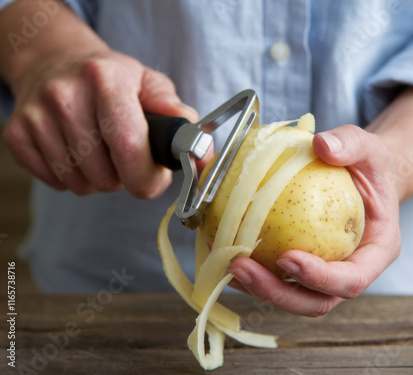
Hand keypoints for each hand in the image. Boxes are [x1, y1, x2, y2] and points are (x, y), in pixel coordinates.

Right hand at [2, 48, 198, 197]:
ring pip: (80, 184)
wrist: (55, 62)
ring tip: (101, 152)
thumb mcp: (150, 85)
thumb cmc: (112, 79)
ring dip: (98, 179)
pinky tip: (77, 153)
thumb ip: (177, 116)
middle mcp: (66, 94)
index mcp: (106, 79)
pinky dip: (72, 178)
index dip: (147, 177)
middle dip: (124, 177)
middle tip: (125, 157)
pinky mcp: (17, 134)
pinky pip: (56, 182)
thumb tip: (201, 152)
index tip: (153, 180)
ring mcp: (37, 115)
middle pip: (105, 175)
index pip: (129, 146)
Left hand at [228, 125, 400, 316]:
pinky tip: (224, 252)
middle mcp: (348, 270)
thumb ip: (351, 144)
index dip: (320, 278)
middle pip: (314, 301)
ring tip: (226, 262)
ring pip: (289, 295)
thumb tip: (321, 145)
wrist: (363, 176)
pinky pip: (274, 276)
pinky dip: (249, 271)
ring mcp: (322, 272)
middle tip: (241, 266)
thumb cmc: (370, 167)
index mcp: (374, 252)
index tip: (288, 258)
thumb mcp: (370, 148)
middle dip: (276, 292)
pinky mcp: (299, 264)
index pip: (351, 280)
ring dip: (255, 286)